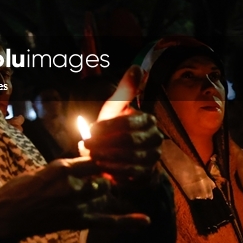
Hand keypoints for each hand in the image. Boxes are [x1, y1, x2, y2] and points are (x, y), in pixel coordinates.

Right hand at [0, 158, 149, 242]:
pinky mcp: (77, 221)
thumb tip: (83, 165)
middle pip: (102, 176)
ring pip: (103, 193)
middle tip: (94, 178)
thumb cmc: (19, 190)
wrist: (7, 215)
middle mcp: (72, 184)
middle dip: (102, 176)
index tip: (108, 157)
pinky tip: (145, 221)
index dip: (103, 158)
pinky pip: (107, 221)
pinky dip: (127, 222)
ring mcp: (76, 204)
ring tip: (92, 191)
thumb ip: (64, 170)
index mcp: (61, 167)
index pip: (93, 158)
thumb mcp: (41, 171)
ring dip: (102, 191)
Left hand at [88, 66, 162, 185]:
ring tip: (91, 156)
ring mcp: (154, 158)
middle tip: (86, 145)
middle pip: (130, 141)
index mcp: (148, 121)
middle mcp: (156, 139)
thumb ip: (125, 90)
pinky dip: (115, 171)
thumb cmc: (113, 128)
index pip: (129, 123)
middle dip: (105, 143)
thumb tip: (137, 67)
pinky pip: (133, 175)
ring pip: (131, 159)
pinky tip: (100, 168)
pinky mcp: (148, 175)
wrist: (118, 155)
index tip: (90, 130)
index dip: (107, 127)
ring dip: (108, 157)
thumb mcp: (115, 107)